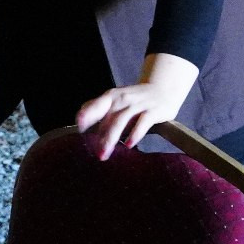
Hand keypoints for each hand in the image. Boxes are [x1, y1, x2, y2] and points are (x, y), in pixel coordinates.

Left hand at [74, 52, 196, 158]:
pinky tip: (129, 145)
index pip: (95, 105)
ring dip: (112, 138)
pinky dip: (135, 133)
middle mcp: (122, 99)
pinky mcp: (153, 111)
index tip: (80, 129)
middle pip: (108, 118)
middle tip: (96, 154)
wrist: (163, 88)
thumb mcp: (116, 99)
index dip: (86, 116)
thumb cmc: (135, 99)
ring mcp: (138, 104)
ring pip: (121, 120)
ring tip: (106, 153)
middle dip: (100, 137)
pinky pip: (142, 122)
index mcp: (111, 96)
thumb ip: (100, 108)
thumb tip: (81, 120)